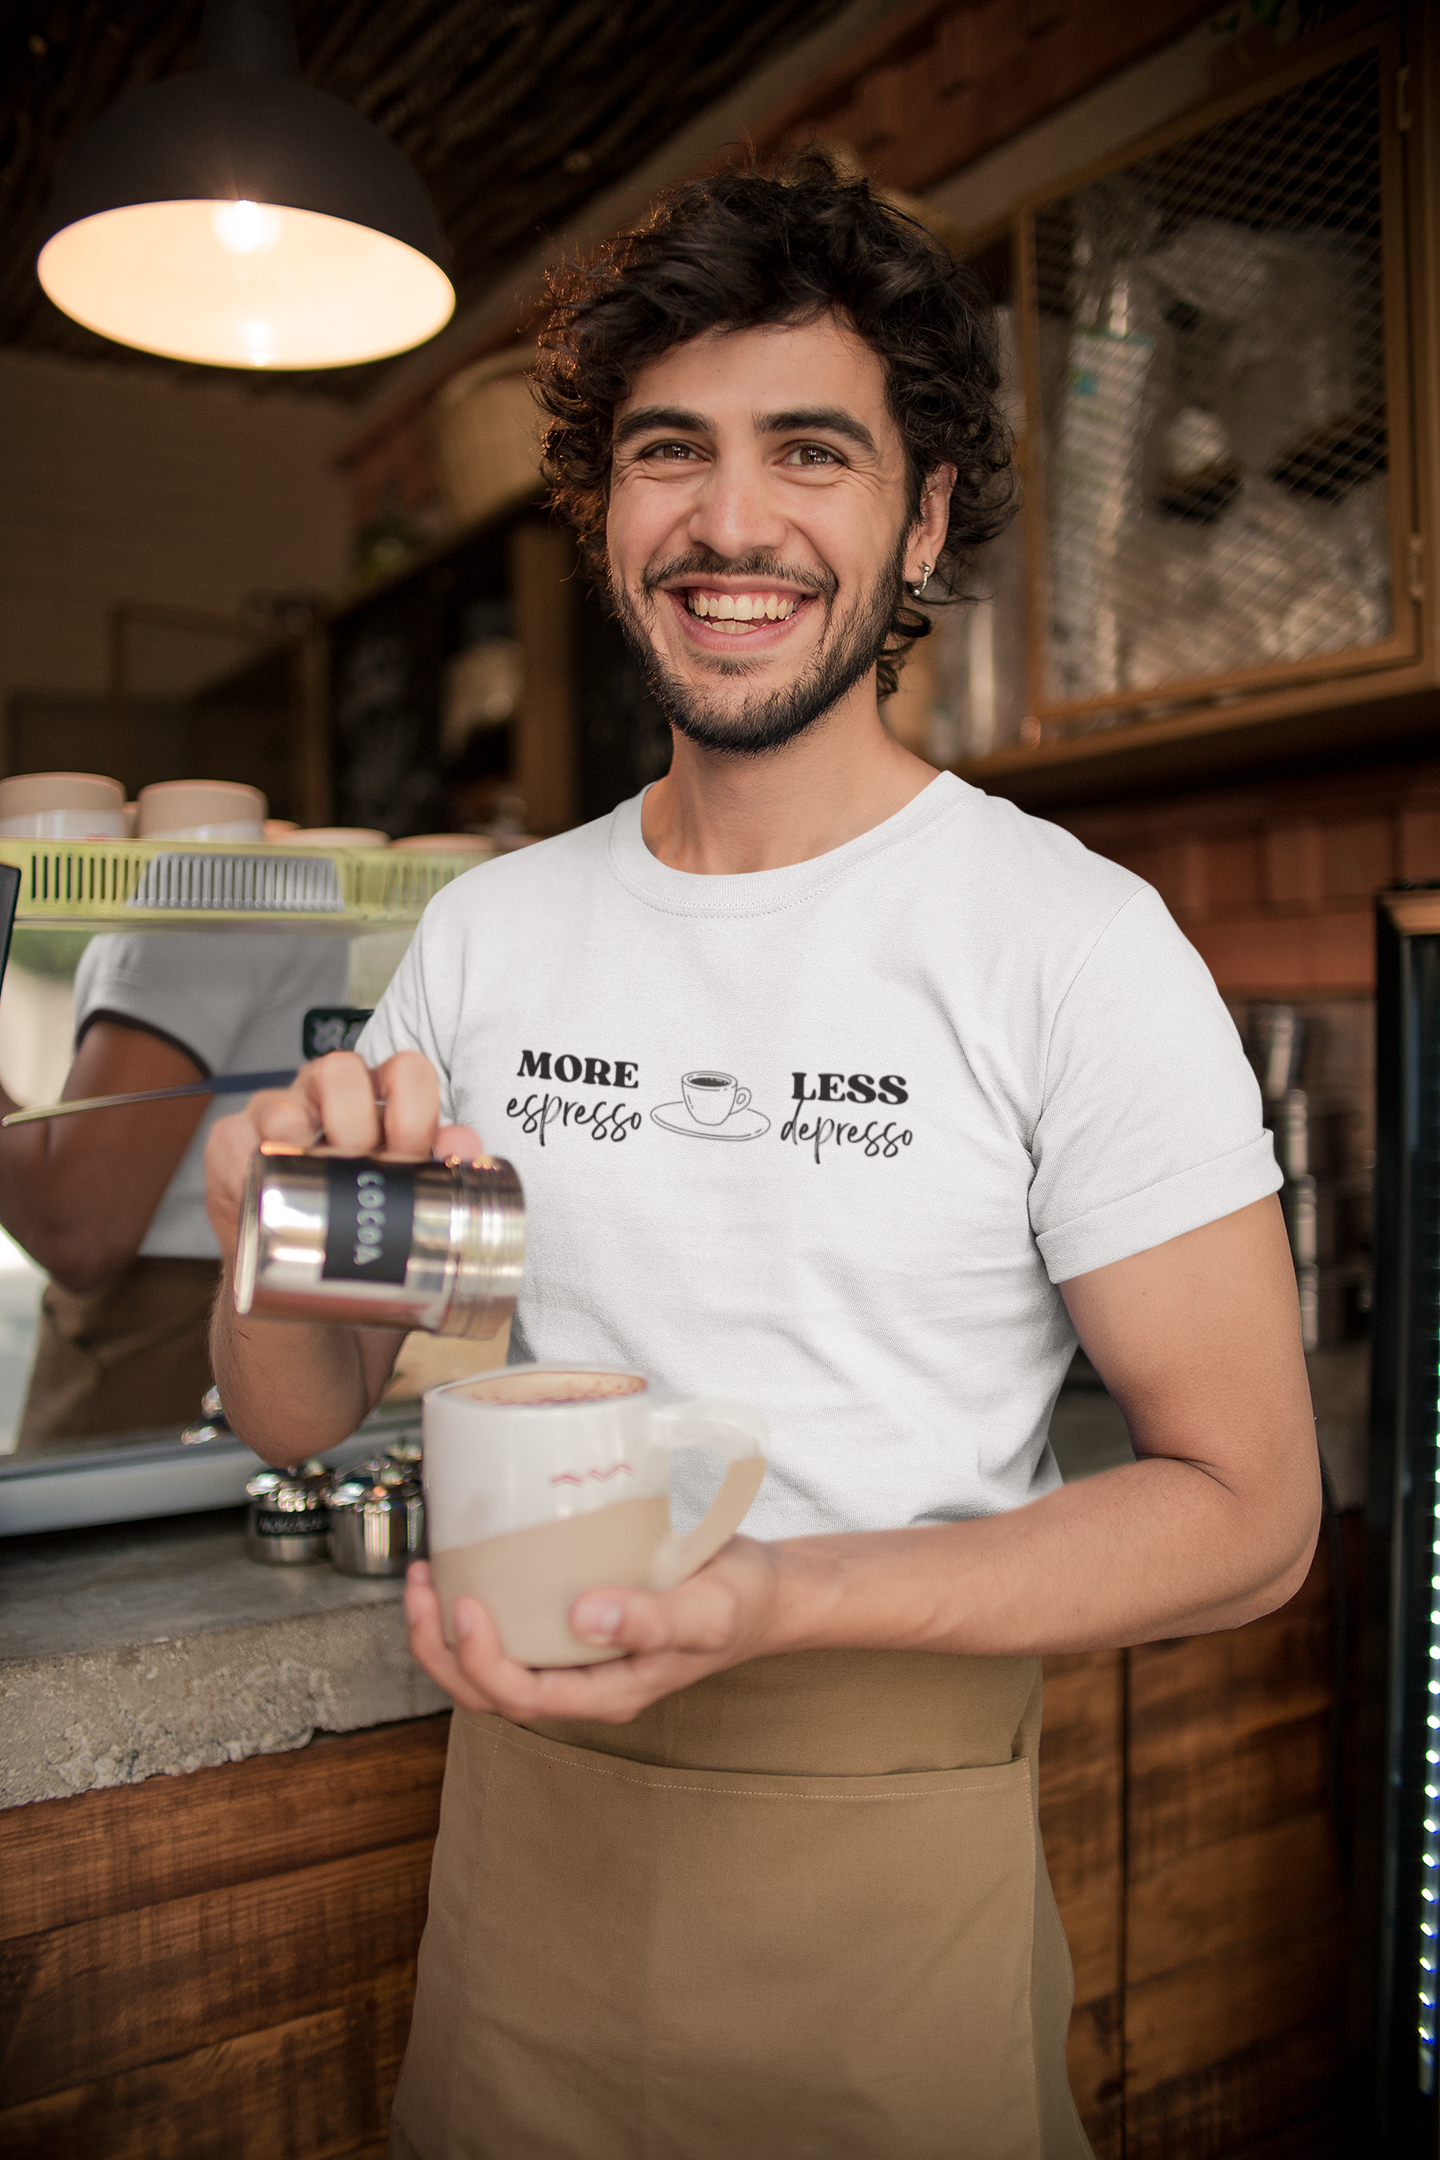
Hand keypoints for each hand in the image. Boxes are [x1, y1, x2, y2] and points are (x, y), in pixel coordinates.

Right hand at [205, 1048, 481, 1259]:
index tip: (410, 1149)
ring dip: (297, 1131)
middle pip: (340, 1071)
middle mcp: (327, 1097)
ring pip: (283, 1102)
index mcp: (381, 1102)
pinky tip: (260, 1178)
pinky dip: (247, 1160)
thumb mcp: (407, 1200)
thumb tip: (463, 1147)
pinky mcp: (232, 1145)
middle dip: (355, 1119)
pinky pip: (234, 1139)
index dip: (413, 1104)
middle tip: (358, 1162)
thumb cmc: (363, 1223)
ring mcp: (275, 1116)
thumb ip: (441, 1174)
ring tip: (307, 1162)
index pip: (404, 1071)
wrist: (306, 1285)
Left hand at [402, 1538, 783, 1724]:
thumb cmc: (741, 1603)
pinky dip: (476, 1609)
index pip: (523, 1697)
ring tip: (424, 1579)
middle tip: (419, 1589)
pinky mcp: (575, 1625)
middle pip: (489, 1691)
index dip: (480, 1660)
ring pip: (491, 1666)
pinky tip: (466, 1567)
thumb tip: (583, 1618)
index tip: (465, 1606)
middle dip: (439, 1648)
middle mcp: (583, 1683)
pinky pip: (512, 1632)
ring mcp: (577, 1658)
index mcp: (608, 1693)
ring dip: (444, 1632)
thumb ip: (652, 1619)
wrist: (766, 1592)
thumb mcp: (706, 1611)